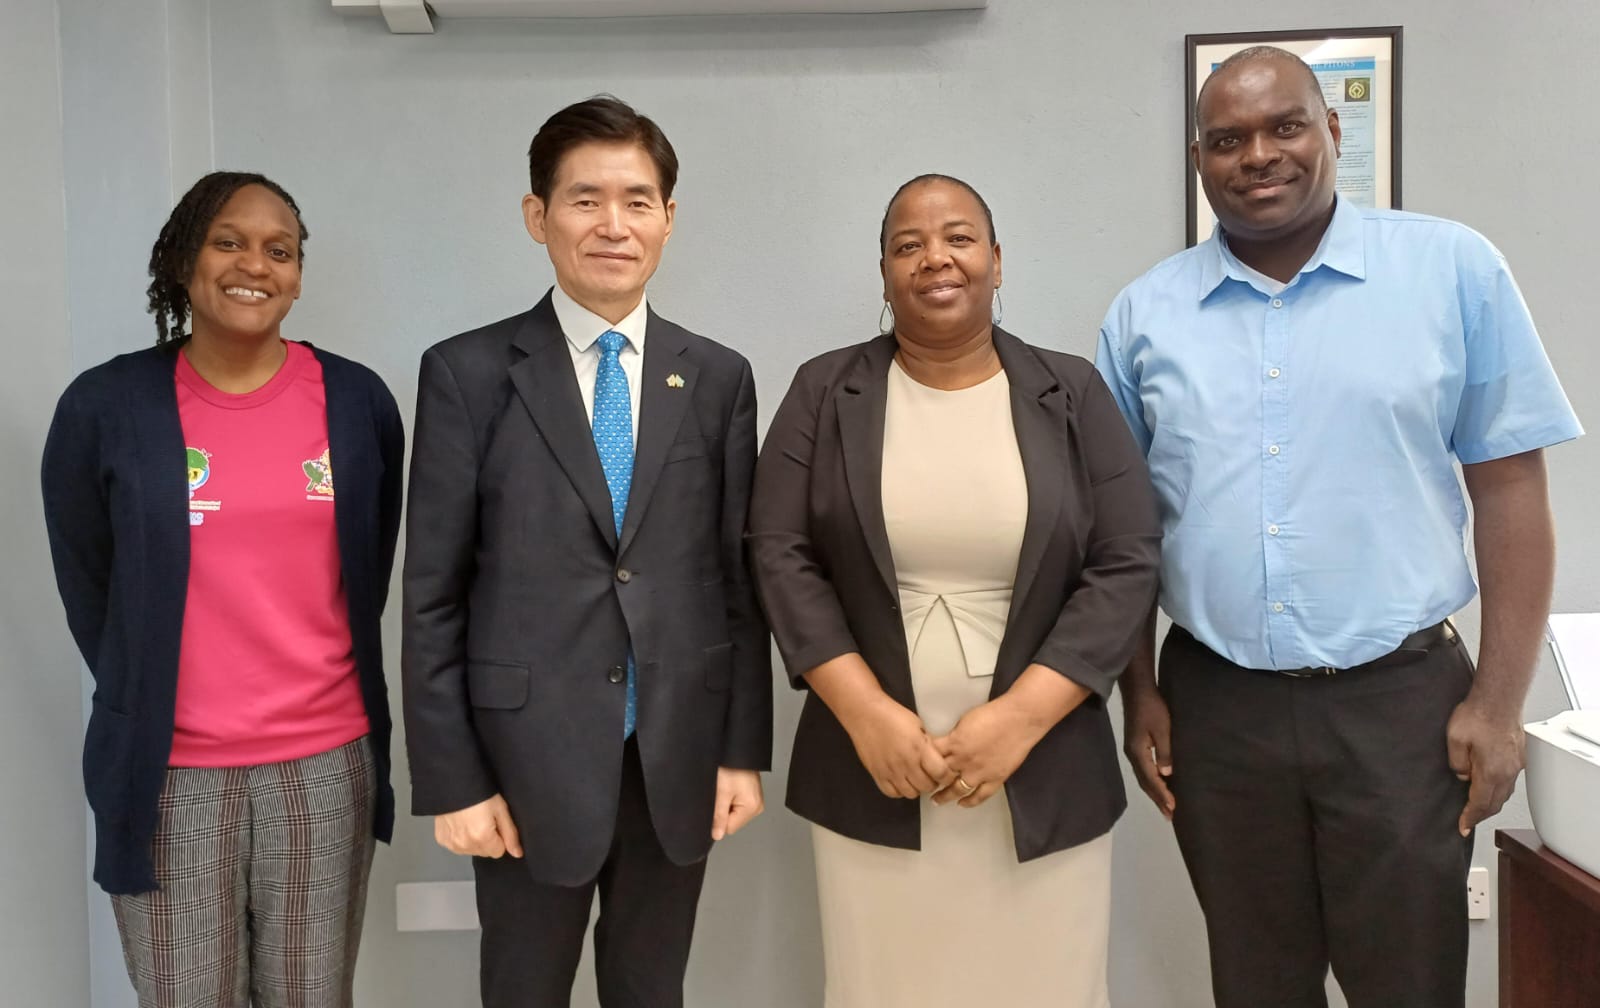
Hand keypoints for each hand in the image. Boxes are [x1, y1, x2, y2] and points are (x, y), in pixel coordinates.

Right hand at [434, 793, 522, 857]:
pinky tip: (461, 822)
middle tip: (483, 820)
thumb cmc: (479, 792)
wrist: (454, 783)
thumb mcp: (500, 809)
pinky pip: (457, 846)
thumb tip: (517, 853)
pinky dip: (460, 837)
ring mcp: (452, 843)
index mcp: (482, 837)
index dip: (499, 838)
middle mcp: (465, 844)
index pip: (498, 852)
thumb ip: (510, 834)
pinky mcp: (442, 839)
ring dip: (473, 840)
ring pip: (470, 850)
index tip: (495, 824)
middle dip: (487, 840)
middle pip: (484, 852)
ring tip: (471, 820)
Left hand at [711, 767, 764, 839]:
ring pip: (734, 813)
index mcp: (752, 807)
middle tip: (723, 792)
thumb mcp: (721, 793)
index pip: (729, 828)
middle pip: (733, 821)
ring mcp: (756, 800)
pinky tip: (731, 786)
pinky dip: (730, 798)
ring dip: (727, 803)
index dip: (719, 818)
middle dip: (723, 810)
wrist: (736, 750)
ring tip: (727, 788)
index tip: (717, 803)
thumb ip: (719, 816)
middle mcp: (757, 806)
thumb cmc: (731, 766)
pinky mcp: (752, 795)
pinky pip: (737, 804)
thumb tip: (717, 835)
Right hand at [839, 694, 953, 798]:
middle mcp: (906, 762)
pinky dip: (899, 790)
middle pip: (927, 786)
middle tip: (931, 776)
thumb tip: (937, 757)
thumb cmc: (892, 715)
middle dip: (933, 782)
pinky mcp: (877, 774)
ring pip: (911, 793)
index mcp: (919, 748)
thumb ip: (928, 743)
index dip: (947, 777)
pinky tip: (901, 781)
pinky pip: (892, 793)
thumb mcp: (918, 725)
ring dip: (916, 787)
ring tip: (915, 778)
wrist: (865, 713)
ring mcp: (890, 770)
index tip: (947, 775)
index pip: (941, 773)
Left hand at [930, 696, 1045, 807]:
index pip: (931, 756)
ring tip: (936, 800)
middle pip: (940, 775)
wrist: (1019, 719)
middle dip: (930, 781)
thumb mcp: (965, 720)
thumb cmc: (994, 714)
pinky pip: (980, 795)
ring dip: (944, 796)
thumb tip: (948, 743)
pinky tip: (962, 804)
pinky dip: (970, 802)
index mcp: (954, 743)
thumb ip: (955, 735)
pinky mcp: (995, 779)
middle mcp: (963, 760)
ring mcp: (979, 772)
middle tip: (923, 785)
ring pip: (956, 789)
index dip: (923, 761)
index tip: (919, 766)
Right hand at [1122, 686, 1174, 819]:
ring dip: (1154, 792)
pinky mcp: (1135, 746)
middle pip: (1145, 782)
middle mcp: (1133, 755)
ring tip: (1165, 805)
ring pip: (1143, 777)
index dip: (1162, 794)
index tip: (1173, 808)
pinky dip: (1152, 781)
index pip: (1151, 779)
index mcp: (1138, 752)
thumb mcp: (1162, 729)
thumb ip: (1165, 752)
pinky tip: (1159, 783)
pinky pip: (1144, 770)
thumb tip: (1166, 774)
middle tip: (1170, 815)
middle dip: (1157, 799)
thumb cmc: (1152, 708)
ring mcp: (1132, 750)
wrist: (1138, 690)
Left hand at [1447, 697, 1525, 835]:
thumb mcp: (1454, 740)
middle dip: (1481, 815)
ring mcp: (1516, 764)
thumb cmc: (1477, 715)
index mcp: (1490, 772)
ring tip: (1478, 807)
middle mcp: (1507, 772)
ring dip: (1491, 803)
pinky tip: (1491, 786)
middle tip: (1468, 821)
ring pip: (1505, 793)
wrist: (1499, 698)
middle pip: (1495, 803)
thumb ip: (1457, 763)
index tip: (1462, 828)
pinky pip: (1510, 781)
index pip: (1480, 804)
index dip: (1470, 818)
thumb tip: (1463, 776)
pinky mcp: (1519, 755)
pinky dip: (1499, 790)